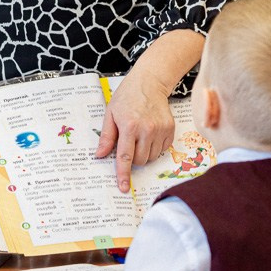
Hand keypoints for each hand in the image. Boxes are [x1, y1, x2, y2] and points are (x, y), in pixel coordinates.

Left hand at [96, 69, 176, 193]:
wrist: (149, 83)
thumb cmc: (127, 97)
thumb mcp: (111, 114)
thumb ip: (106, 137)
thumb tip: (100, 155)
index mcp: (129, 126)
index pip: (125, 157)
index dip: (123, 174)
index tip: (123, 188)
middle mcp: (147, 129)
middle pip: (139, 161)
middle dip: (132, 159)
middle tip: (129, 143)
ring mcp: (161, 130)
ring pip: (151, 157)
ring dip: (144, 153)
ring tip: (139, 136)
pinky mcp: (170, 129)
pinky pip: (162, 150)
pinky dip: (154, 147)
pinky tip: (150, 134)